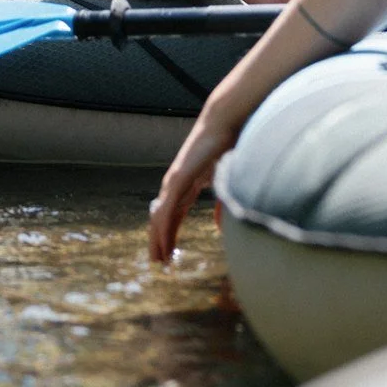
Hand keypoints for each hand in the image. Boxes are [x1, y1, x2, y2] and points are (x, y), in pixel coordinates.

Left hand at [148, 103, 240, 261]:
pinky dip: (164, 229)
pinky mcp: (179, 179)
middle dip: (159, 241)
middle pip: (162, 218)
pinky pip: (167, 210)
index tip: (169, 252)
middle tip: (159, 263)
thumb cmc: (228, 146)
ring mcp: (175, 181)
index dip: (169, 233)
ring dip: (158, 240)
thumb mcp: (225, 181)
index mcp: (188, 184)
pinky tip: (163, 245)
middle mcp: (176, 184)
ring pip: (160, 217)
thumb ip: (221, 204)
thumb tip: (219, 227)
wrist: (226, 122)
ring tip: (158, 260)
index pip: (172, 214)